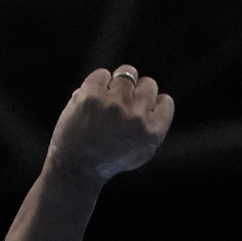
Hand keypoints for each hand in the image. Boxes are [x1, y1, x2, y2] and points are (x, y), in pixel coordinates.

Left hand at [45, 67, 174, 181]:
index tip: (138, 112)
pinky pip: (102, 74)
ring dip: (117, 85)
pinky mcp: (92, 96)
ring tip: (106, 101)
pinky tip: (92, 98)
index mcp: (152, 132)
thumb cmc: (108, 160)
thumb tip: (158, 98)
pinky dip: (97, 83)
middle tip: (122, 104)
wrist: (76, 167)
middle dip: (137, 92)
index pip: (165, 101)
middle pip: (148, 84)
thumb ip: (154, 125)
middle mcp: (136, 116)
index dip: (152, 104)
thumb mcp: (142, 151)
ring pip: (127, 73)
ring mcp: (114, 104)